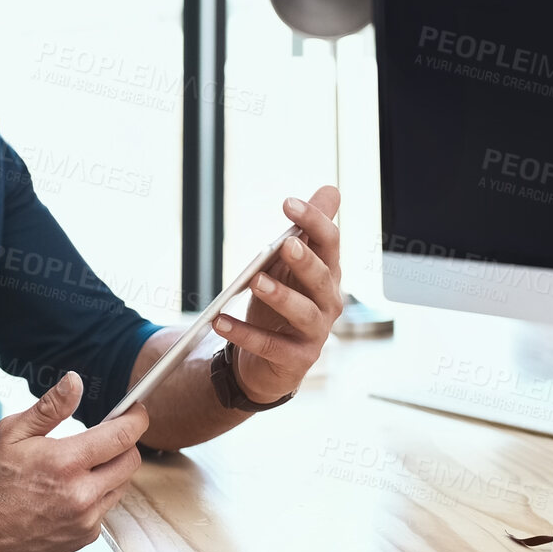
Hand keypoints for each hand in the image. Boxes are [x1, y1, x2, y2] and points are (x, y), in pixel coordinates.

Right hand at [0, 372, 147, 551]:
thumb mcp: (12, 432)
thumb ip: (50, 407)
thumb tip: (75, 381)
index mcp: (65, 462)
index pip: (122, 436)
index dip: (136, 419)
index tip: (135, 411)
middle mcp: (81, 494)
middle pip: (131, 462)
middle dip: (124, 444)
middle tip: (105, 437)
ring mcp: (85, 520)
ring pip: (120, 486)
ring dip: (110, 472)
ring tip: (79, 468)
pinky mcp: (84, 538)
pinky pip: (105, 510)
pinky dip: (96, 497)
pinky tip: (69, 493)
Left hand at [213, 186, 343, 404]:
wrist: (268, 361)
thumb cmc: (281, 305)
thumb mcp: (290, 265)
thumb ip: (309, 230)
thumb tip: (331, 190)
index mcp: (326, 273)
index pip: (329, 242)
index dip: (313, 221)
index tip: (288, 203)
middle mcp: (327, 301)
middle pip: (322, 277)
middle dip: (305, 260)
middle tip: (285, 244)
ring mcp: (315, 333)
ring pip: (303, 313)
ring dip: (280, 296)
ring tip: (254, 281)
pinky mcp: (297, 360)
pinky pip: (271, 346)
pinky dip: (244, 334)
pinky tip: (221, 322)